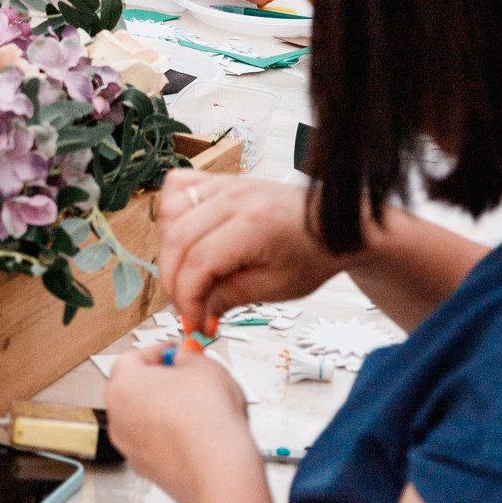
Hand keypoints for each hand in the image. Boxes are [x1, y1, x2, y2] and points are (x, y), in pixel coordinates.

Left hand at [104, 335, 255, 502]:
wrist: (219, 470)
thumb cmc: (208, 420)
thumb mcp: (204, 366)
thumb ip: (188, 357)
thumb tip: (184, 359)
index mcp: (123, 385)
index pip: (134, 358)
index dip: (159, 353)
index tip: (175, 354)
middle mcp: (118, 418)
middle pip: (135, 390)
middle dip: (160, 383)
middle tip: (186, 380)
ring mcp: (130, 448)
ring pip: (144, 421)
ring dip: (164, 413)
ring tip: (196, 411)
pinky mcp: (148, 471)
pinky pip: (156, 446)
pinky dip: (171, 439)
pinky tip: (196, 436)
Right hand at [156, 172, 341, 328]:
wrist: (332, 224)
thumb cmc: (312, 254)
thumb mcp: (277, 287)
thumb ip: (230, 297)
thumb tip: (196, 313)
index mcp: (255, 224)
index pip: (199, 262)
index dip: (188, 298)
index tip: (194, 322)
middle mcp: (235, 197)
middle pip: (178, 240)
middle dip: (174, 282)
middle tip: (188, 308)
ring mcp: (225, 184)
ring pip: (170, 214)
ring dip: (169, 251)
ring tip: (187, 276)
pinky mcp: (219, 181)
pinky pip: (178, 188)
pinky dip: (171, 215)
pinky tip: (184, 238)